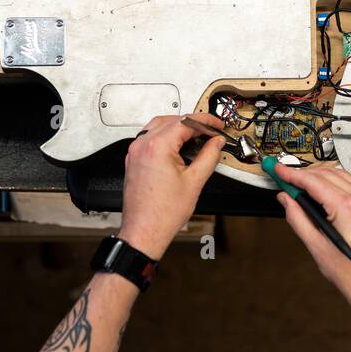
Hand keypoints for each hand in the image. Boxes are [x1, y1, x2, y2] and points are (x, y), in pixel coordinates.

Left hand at [119, 114, 224, 260]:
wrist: (144, 231)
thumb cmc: (162, 214)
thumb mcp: (194, 182)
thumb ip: (209, 156)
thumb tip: (216, 143)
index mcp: (157, 147)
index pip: (185, 121)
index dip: (206, 121)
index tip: (217, 125)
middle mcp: (142, 146)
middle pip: (172, 120)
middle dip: (193, 123)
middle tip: (211, 131)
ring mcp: (135, 152)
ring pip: (159, 126)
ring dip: (179, 127)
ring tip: (197, 137)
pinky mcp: (133, 160)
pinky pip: (150, 138)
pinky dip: (166, 136)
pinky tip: (179, 146)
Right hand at [274, 162, 350, 326]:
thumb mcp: (317, 247)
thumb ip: (298, 219)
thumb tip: (287, 201)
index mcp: (347, 209)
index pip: (313, 181)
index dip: (292, 174)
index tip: (279, 170)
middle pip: (326, 174)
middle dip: (303, 173)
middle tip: (285, 177)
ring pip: (341, 176)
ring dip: (319, 175)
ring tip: (301, 183)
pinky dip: (335, 182)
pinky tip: (323, 191)